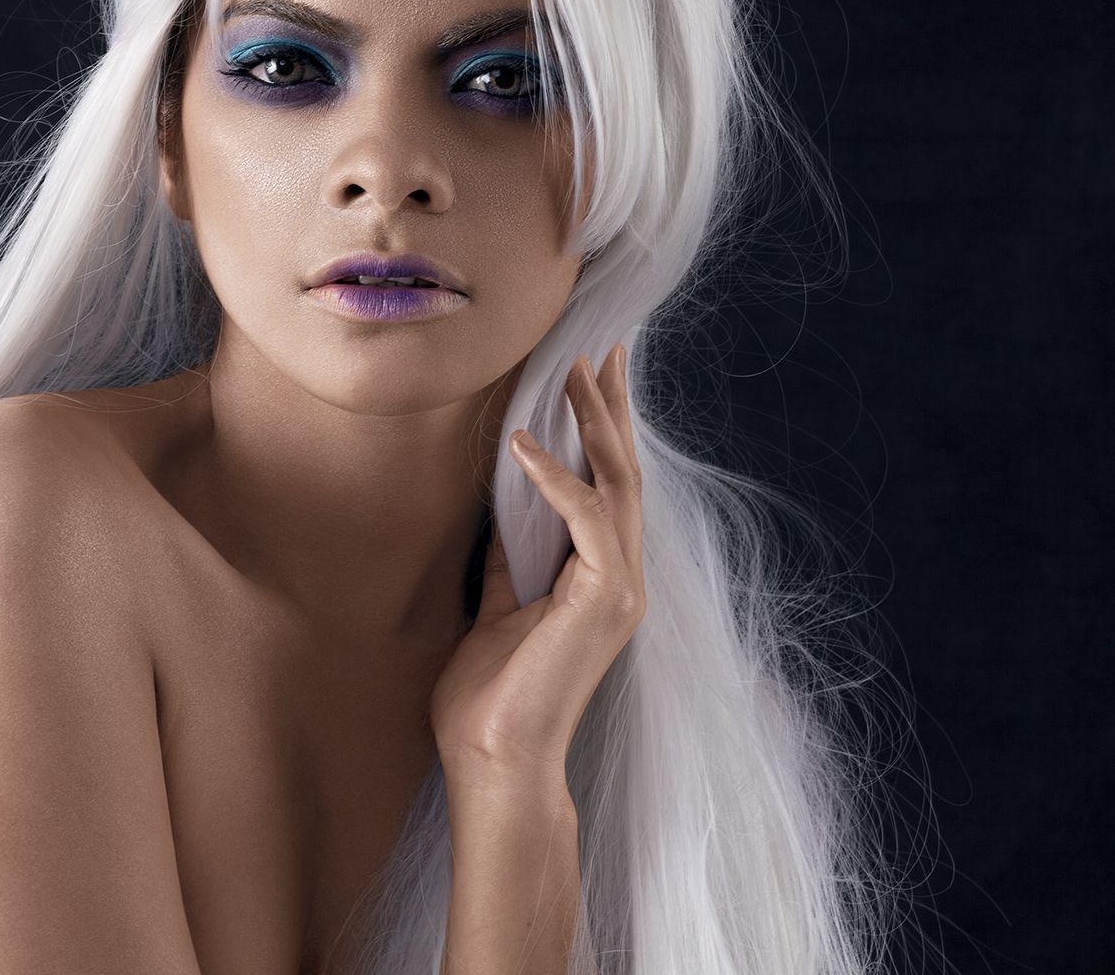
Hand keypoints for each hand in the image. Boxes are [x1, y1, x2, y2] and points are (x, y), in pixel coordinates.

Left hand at [430, 344, 645, 784]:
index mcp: (601, 582)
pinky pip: (583, 519)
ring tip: (575, 371)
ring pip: (616, 486)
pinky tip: (525, 444)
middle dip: (612, 410)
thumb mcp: (495, 610)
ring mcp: (620, 590)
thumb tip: (500, 510)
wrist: (497, 762)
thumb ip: (508, 560)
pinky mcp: (605, 600)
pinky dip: (555, 478)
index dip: (603, 432)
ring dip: (594, 424)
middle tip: (602, 351)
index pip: (608, 490)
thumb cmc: (490, 700)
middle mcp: (622, 580)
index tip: (591, 378)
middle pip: (625, 475)